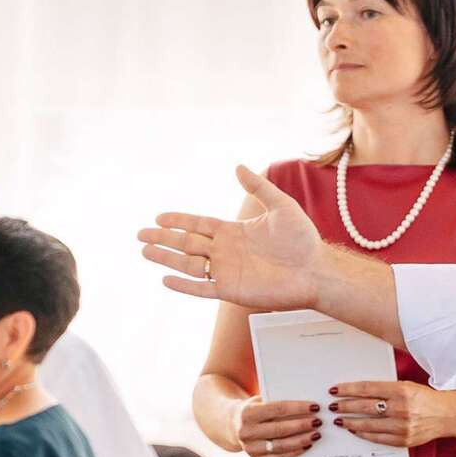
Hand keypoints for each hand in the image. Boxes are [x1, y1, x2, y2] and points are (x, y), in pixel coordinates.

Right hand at [138, 166, 322, 308]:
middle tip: (141, 234)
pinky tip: (165, 279)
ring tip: (145, 251)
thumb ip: (259, 187)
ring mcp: (227, 271)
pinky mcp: (232, 290)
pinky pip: (202, 288)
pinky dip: (184, 285)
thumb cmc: (302, 239)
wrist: (315, 269)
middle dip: (164, 238)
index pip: (198, 225)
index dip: (179, 221)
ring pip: (189, 265)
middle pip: (187, 243)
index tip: (159, 217)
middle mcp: (226, 251)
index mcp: (234, 232)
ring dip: (166, 258)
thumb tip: (239, 166)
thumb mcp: (281, 206)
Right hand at [229, 396, 323, 456]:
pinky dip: (294, 452)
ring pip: (280, 446)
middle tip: (318, 422)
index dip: (298, 408)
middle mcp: (246, 431)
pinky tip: (307, 446)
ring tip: (316, 434)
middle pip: (279, 429)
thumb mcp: (262, 400)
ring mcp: (249, 448)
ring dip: (301, 440)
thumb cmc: (257, 409)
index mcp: (247, 413)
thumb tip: (308, 405)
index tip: (315, 407)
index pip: (277, 409)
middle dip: (302, 425)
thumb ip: (279, 402)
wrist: (235, 424)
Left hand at [328, 380, 455, 449]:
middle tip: (332, 406)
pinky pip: (378, 438)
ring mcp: (403, 426)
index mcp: (402, 390)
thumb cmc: (424, 398)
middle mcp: (402, 408)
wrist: (446, 415)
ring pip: (368, 425)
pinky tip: (355, 429)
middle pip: (365, 407)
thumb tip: (358, 392)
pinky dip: (364, 434)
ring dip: (350, 422)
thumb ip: (385, 389)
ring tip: (340, 419)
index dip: (349, 389)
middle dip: (345, 406)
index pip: (368, 389)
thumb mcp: (407, 386)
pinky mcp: (404, 440)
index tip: (335, 390)